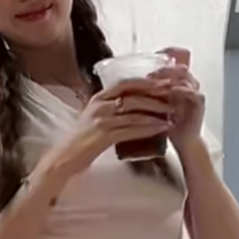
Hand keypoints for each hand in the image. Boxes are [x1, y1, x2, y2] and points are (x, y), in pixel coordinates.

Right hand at [45, 82, 171, 181]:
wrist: (65, 157)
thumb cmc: (82, 139)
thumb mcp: (95, 117)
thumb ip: (111, 107)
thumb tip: (134, 104)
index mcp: (98, 97)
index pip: (125, 83)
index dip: (146, 82)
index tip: (163, 82)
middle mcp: (100, 105)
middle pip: (133, 96)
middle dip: (155, 96)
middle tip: (173, 97)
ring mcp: (102, 120)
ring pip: (134, 113)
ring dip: (155, 113)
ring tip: (172, 114)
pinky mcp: (104, 136)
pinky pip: (131, 130)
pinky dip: (148, 129)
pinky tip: (160, 129)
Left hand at [149, 47, 205, 143]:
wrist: (185, 142)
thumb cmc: (170, 125)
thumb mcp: (159, 107)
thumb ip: (152, 94)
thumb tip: (133, 85)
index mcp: (182, 85)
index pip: (173, 68)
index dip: (159, 67)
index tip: (145, 72)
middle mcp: (190, 86)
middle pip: (178, 69)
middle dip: (163, 71)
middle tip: (149, 75)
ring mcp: (196, 93)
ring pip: (184, 77)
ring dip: (169, 78)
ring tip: (156, 82)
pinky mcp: (200, 103)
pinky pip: (191, 91)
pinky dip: (179, 90)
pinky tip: (169, 91)